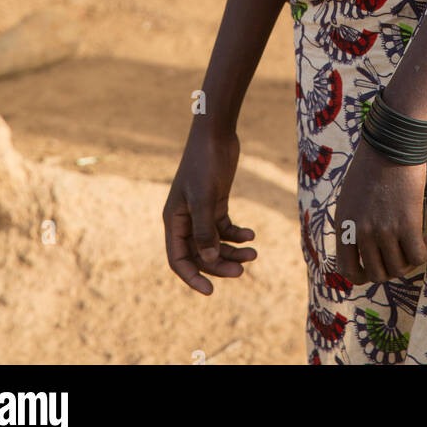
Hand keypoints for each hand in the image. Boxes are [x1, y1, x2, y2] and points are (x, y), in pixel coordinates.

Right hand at [163, 125, 256, 295]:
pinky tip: (251, 235)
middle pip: (200, 255)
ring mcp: (201, 212)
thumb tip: (209, 258)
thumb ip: (205, 229)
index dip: (192, 277)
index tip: (210, 291)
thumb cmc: (203, 163)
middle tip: (243, 270)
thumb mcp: (203, 197)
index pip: (178, 259)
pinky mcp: (216, 204)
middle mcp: (185, 220)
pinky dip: (238, 234)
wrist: (215, 134)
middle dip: (220, 265)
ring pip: (215, 243)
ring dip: (233, 251)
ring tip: (253, 253)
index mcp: (173, 221)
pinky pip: (226, 229)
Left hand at [334, 138, 426, 283]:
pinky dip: (426, 252)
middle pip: (378, 274)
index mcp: (343, 225)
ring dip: (411, 260)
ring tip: (419, 243)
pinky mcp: (406, 224)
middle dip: (393, 269)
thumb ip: (353, 223)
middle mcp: (361, 232)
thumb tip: (363, 248)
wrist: (391, 143)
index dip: (365, 275)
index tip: (378, 265)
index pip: (348, 271)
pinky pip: (418, 256)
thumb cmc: (372, 165)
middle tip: (403, 254)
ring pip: (399, 268)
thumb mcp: (350, 197)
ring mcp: (383, 230)